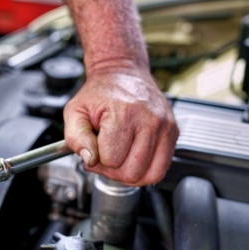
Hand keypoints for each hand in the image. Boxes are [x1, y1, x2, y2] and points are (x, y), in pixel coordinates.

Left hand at [64, 63, 178, 185]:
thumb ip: (75, 138)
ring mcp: (165, 127)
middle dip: (113, 170)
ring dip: (131, 173)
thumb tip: (90, 160)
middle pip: (131, 172)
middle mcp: (150, 120)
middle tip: (105, 156)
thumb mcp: (75, 111)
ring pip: (150, 175)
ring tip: (120, 158)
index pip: (111, 160)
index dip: (97, 159)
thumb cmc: (100, 93)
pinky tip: (134, 158)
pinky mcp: (173, 132)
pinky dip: (146, 170)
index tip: (94, 147)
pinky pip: (162, 168)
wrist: (123, 74)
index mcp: (124, 114)